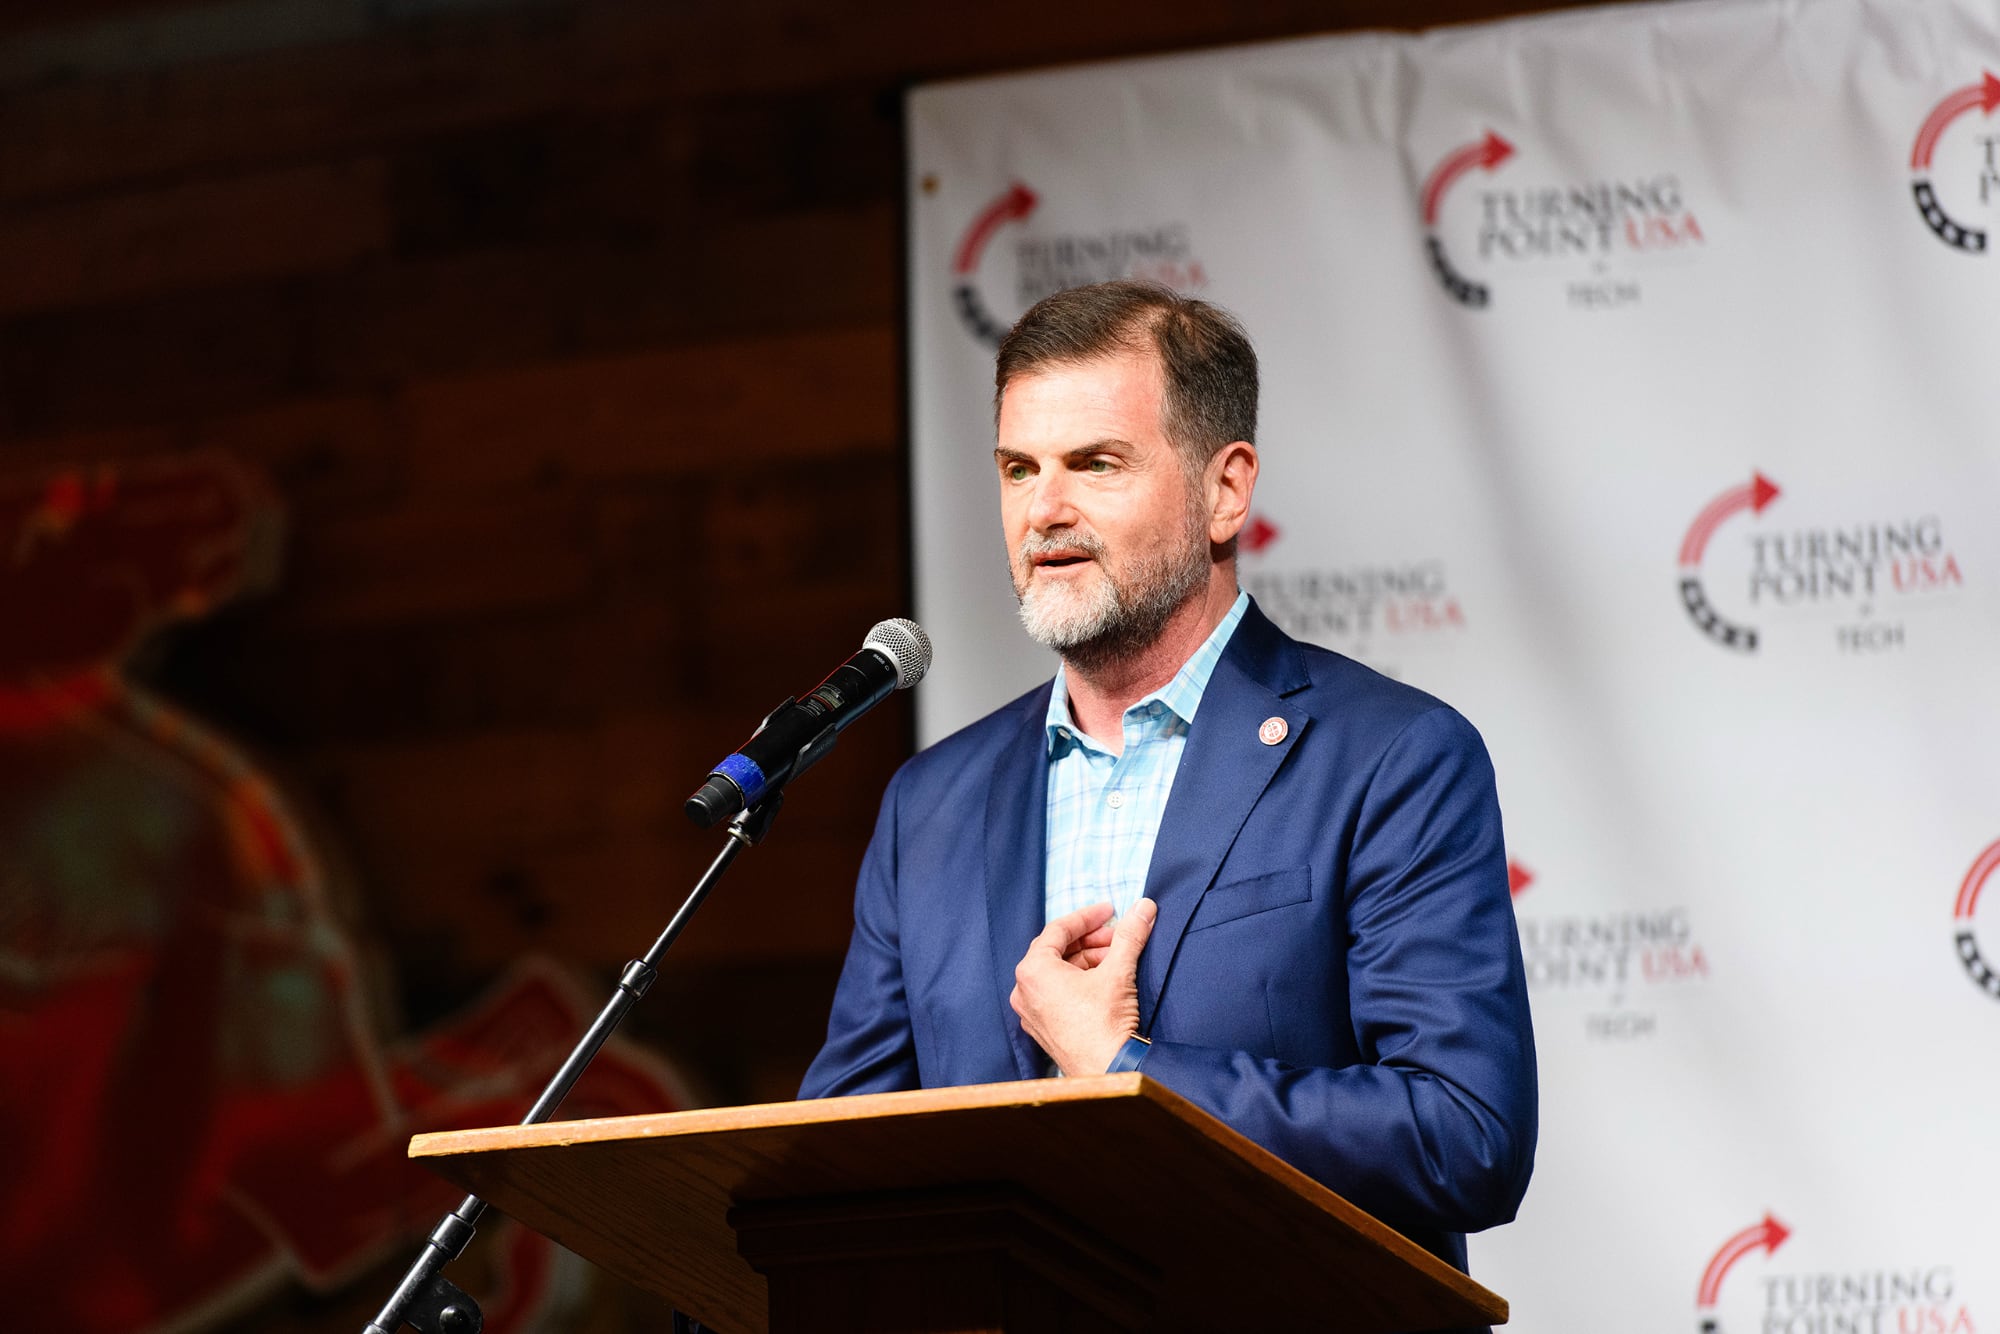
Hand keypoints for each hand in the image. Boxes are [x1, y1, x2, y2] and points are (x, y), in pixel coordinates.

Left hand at [1010, 898, 1157, 1075]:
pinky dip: (1079, 982)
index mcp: (1032, 970)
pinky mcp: (1043, 1029)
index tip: (1111, 910)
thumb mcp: (1119, 971)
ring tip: (1117, 960)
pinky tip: (1105, 982)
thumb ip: (1130, 934)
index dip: (1088, 916)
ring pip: (1058, 973)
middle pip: (1057, 951)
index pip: (1059, 929)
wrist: (1108, 1072)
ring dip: (1088, 961)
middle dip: (1090, 940)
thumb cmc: (1105, 1023)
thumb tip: (1145, 906)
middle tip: (1118, 936)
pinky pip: (1057, 994)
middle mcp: (1024, 990)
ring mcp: (1031, 1012)